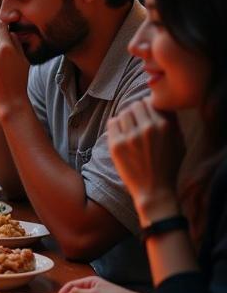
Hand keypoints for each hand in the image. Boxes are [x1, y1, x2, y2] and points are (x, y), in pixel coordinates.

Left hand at [107, 98, 183, 219]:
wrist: (154, 191)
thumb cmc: (168, 166)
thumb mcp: (179, 142)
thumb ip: (172, 121)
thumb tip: (160, 102)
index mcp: (164, 126)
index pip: (149, 102)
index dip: (147, 106)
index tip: (146, 114)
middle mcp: (147, 128)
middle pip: (134, 105)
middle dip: (136, 111)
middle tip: (137, 122)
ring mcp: (130, 136)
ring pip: (122, 113)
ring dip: (125, 118)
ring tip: (130, 129)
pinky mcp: (116, 145)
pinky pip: (112, 122)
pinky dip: (116, 125)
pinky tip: (122, 134)